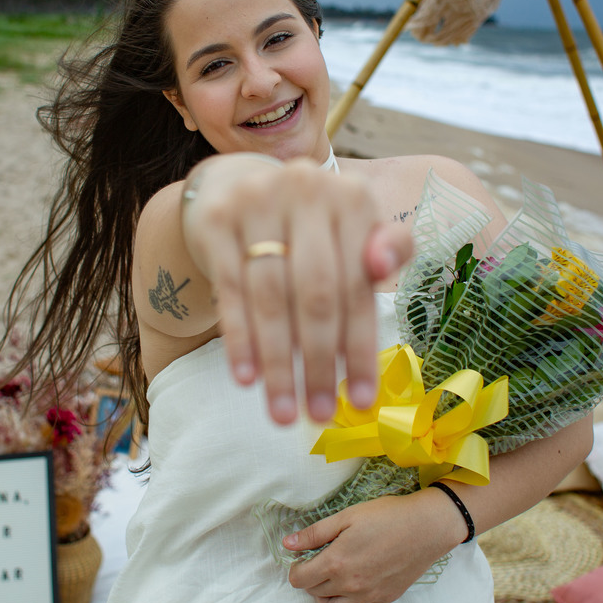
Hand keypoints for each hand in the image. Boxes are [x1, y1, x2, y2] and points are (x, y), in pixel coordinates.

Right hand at [185, 156, 412, 424]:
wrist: (238, 187)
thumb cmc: (311, 227)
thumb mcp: (353, 234)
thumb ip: (386, 251)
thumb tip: (384, 267)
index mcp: (352, 197)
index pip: (358, 286)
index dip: (360, 348)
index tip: (361, 401)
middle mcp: (305, 189)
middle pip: (314, 293)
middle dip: (317, 362)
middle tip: (318, 415)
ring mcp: (256, 200)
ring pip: (269, 297)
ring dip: (277, 363)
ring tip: (284, 412)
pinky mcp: (216, 218)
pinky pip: (230, 290)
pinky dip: (239, 339)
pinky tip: (247, 378)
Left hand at [283, 491, 462, 602]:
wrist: (426, 528)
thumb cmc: (387, 516)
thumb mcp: (346, 517)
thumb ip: (315, 533)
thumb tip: (288, 543)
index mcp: (336, 563)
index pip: (300, 580)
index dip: (295, 569)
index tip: (302, 558)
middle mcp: (350, 585)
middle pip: (314, 593)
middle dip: (310, 578)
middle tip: (317, 561)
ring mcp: (368, 595)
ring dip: (326, 597)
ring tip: (332, 577)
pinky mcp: (384, 599)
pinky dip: (350, 601)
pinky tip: (355, 581)